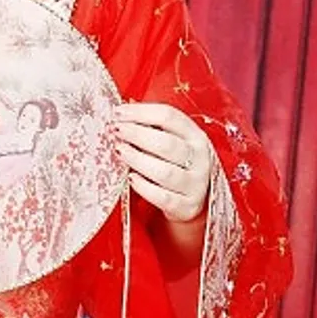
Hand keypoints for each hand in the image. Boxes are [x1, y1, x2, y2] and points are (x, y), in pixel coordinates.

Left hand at [113, 102, 212, 222]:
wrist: (195, 199)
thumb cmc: (176, 163)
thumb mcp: (172, 139)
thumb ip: (151, 126)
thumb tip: (123, 111)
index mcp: (194, 135)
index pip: (169, 117)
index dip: (140, 112)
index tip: (118, 113)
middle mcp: (199, 158)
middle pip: (167, 143)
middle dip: (137, 134)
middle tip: (116, 131)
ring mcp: (195, 184)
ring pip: (165, 172)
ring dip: (137, 159)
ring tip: (119, 151)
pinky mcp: (187, 206)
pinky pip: (164, 198)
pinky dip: (145, 187)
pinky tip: (131, 178)